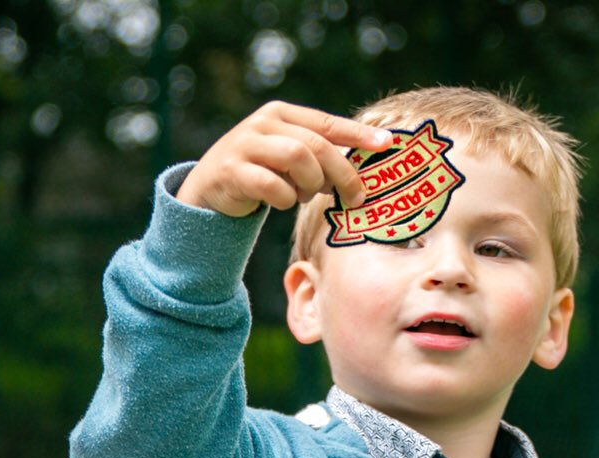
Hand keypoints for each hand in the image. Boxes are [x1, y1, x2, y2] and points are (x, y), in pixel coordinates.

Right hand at [176, 100, 391, 217]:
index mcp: (282, 115)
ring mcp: (246, 144)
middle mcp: (264, 123)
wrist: (210, 190)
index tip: (387, 143)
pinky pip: (272, 186)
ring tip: (305, 195)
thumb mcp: (290, 160)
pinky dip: (284, 199)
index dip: (358, 134)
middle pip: (316, 145)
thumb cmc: (262, 175)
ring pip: (297, 158)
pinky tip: (282, 202)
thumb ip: (318, 158)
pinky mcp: (232, 170)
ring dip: (311, 184)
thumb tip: (359, 176)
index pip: (327, 123)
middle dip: (342, 174)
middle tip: (355, 198)